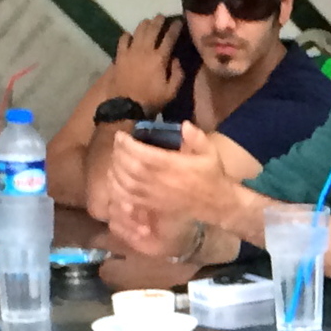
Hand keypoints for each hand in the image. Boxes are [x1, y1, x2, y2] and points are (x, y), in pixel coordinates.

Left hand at [99, 119, 242, 255]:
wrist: (215, 203)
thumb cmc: (211, 175)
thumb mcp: (211, 153)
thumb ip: (197, 138)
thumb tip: (185, 125)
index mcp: (174, 167)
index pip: (143, 155)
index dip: (128, 145)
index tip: (121, 135)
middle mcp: (161, 182)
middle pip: (130, 168)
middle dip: (119, 154)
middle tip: (118, 143)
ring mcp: (155, 196)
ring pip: (126, 184)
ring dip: (116, 169)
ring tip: (116, 157)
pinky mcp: (152, 205)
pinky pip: (128, 198)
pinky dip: (117, 187)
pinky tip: (115, 177)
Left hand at [109, 16, 183, 112]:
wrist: (126, 106)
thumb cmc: (151, 100)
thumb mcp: (171, 91)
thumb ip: (178, 74)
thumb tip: (176, 59)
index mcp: (159, 58)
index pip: (169, 38)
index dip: (175, 28)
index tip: (178, 21)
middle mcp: (145, 50)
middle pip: (153, 29)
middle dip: (159, 21)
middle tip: (162, 16)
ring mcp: (130, 51)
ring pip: (138, 31)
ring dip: (144, 24)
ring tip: (148, 21)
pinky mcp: (119, 56)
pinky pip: (123, 40)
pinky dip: (127, 35)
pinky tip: (130, 35)